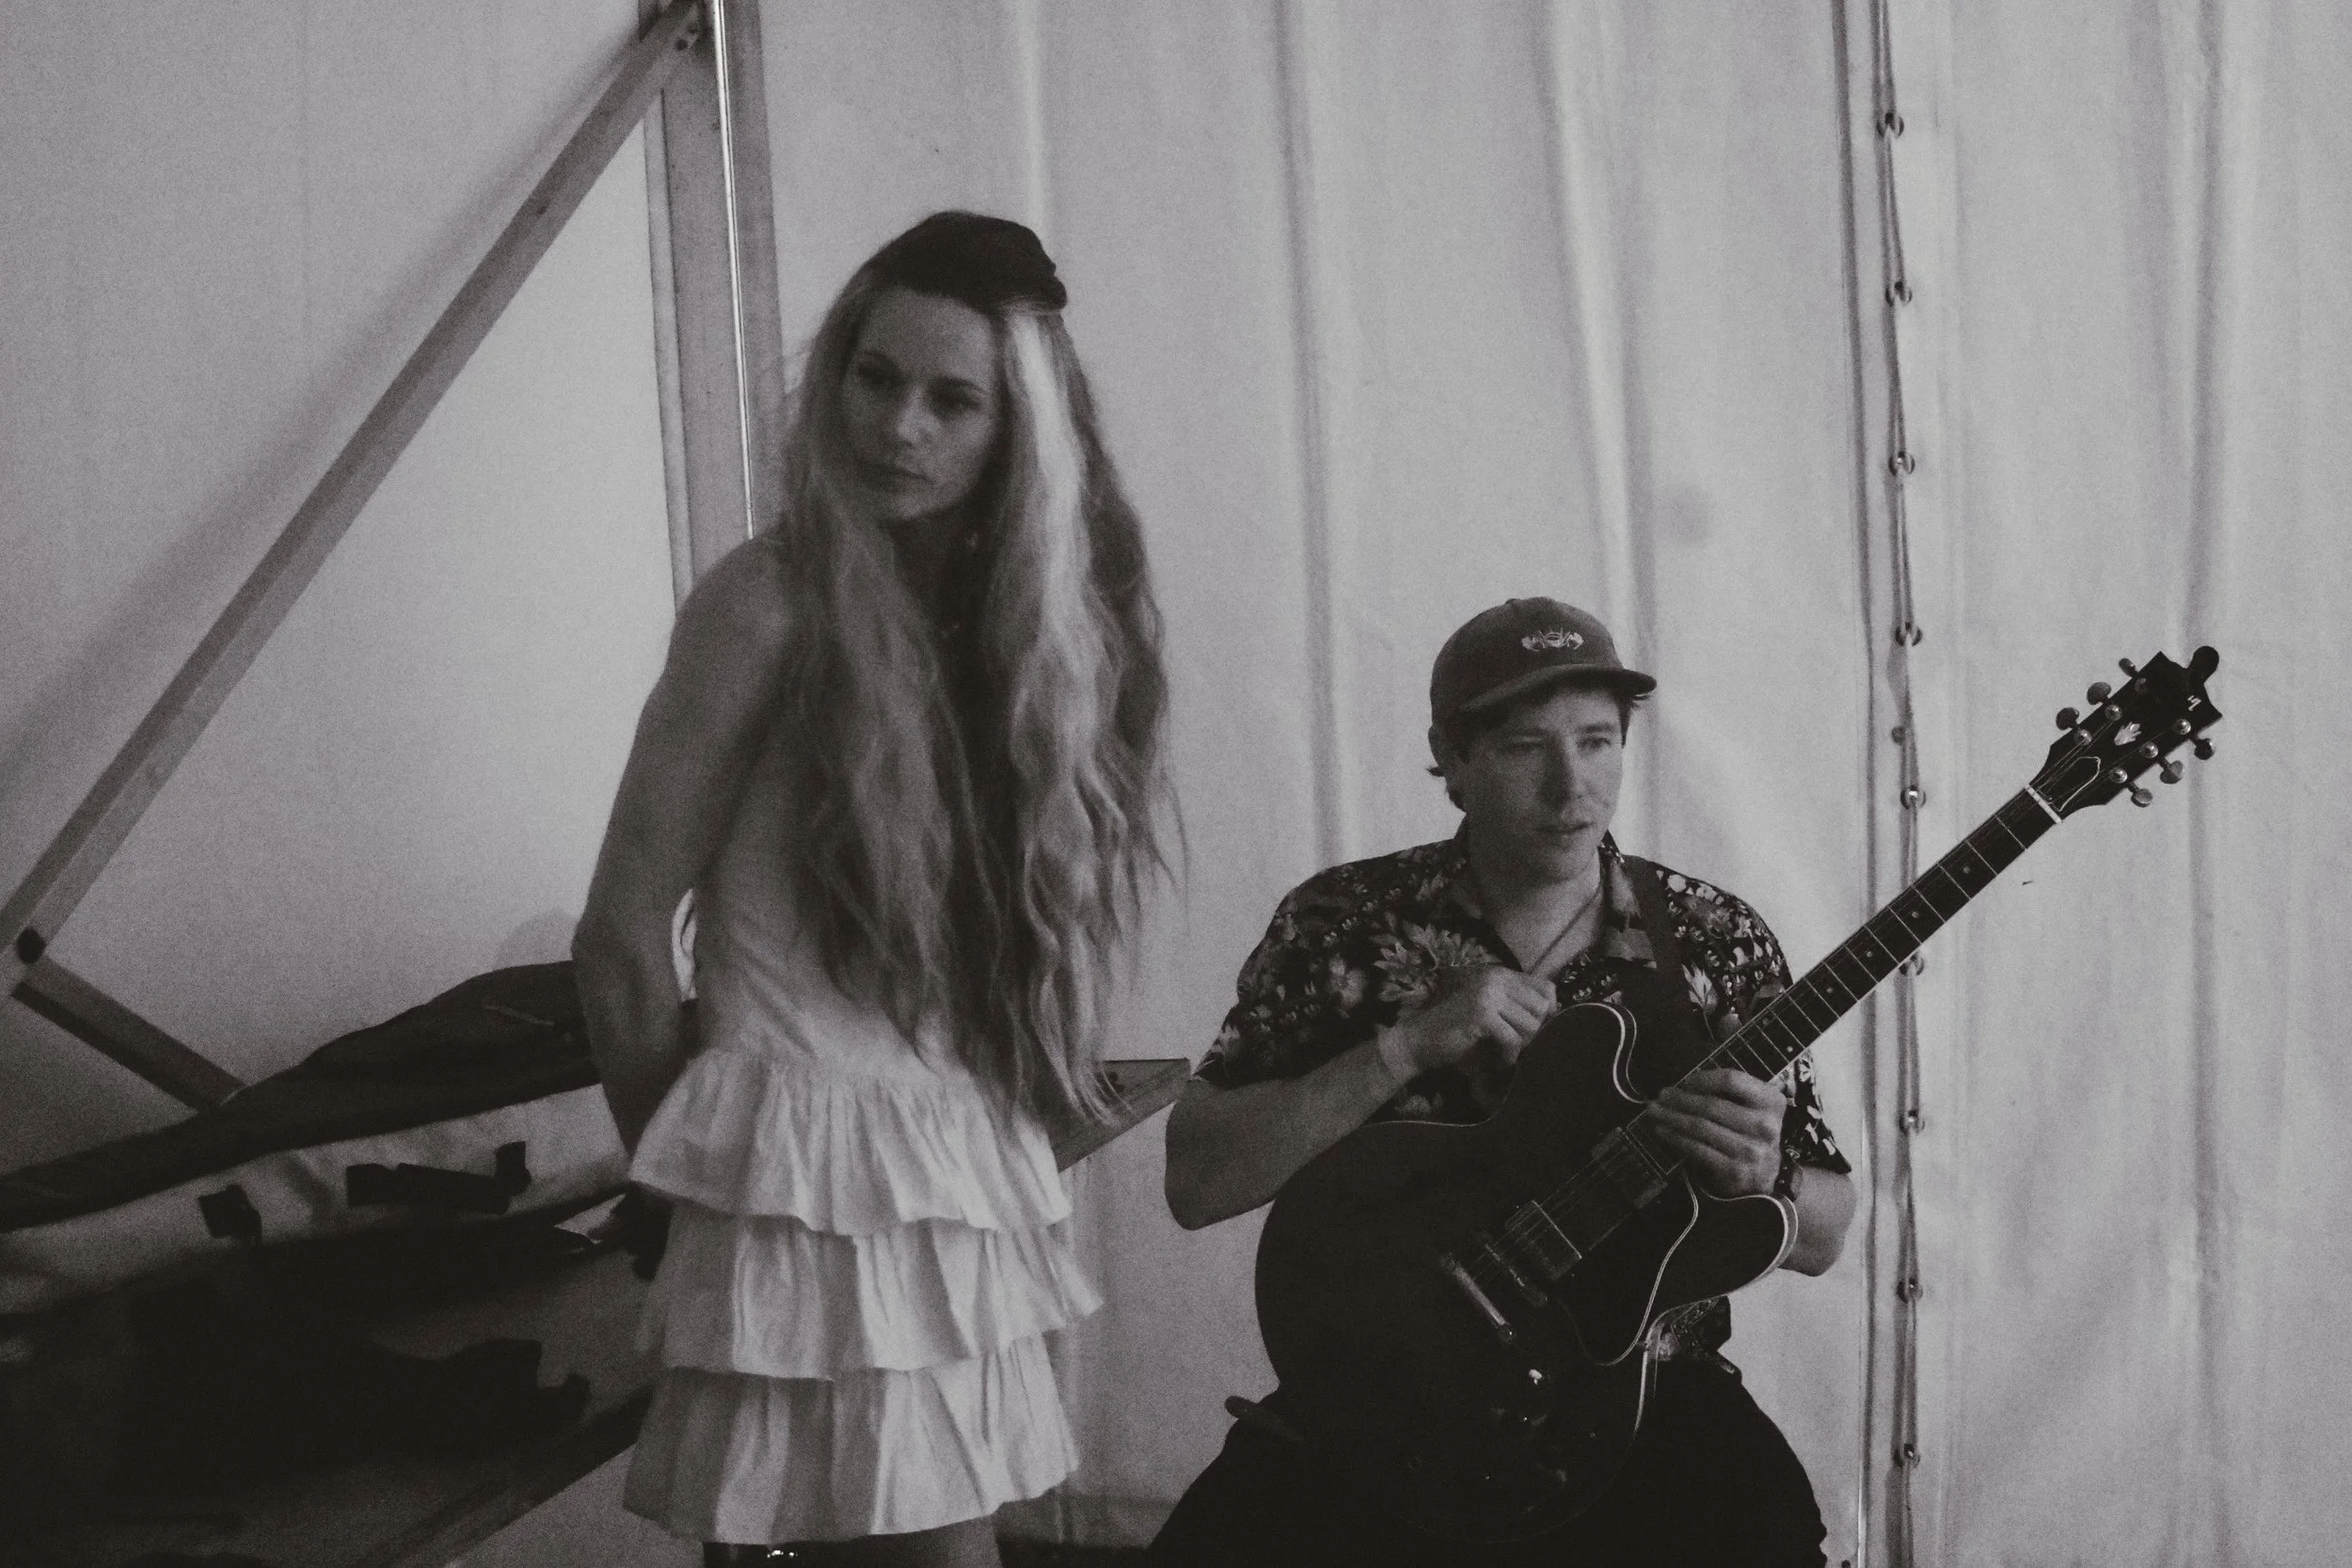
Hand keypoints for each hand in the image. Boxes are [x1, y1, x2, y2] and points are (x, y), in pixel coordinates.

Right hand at [1387, 965, 1557, 1078]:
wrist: (1417, 1040)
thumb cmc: (1455, 1030)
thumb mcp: (1491, 1012)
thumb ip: (1517, 1008)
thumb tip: (1555, 1017)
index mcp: (1499, 973)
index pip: (1547, 988)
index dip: (1547, 1012)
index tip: (1531, 1030)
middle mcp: (1495, 977)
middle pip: (1542, 1007)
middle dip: (1532, 1032)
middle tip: (1513, 1045)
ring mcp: (1488, 993)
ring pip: (1531, 1025)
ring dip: (1520, 1046)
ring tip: (1502, 1052)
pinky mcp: (1482, 1013)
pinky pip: (1513, 1039)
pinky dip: (1508, 1056)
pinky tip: (1496, 1060)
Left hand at [1644, 1068, 1786, 1196]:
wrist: (1765, 1176)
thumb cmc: (1751, 1133)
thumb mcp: (1753, 1108)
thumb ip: (1729, 1093)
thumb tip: (1683, 1085)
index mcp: (1771, 1102)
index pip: (1732, 1080)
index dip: (1703, 1078)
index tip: (1684, 1082)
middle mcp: (1764, 1126)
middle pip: (1711, 1105)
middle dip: (1680, 1099)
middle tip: (1660, 1096)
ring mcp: (1750, 1150)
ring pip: (1700, 1127)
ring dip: (1672, 1117)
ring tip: (1653, 1111)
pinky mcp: (1734, 1170)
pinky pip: (1697, 1149)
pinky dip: (1675, 1138)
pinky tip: (1662, 1130)